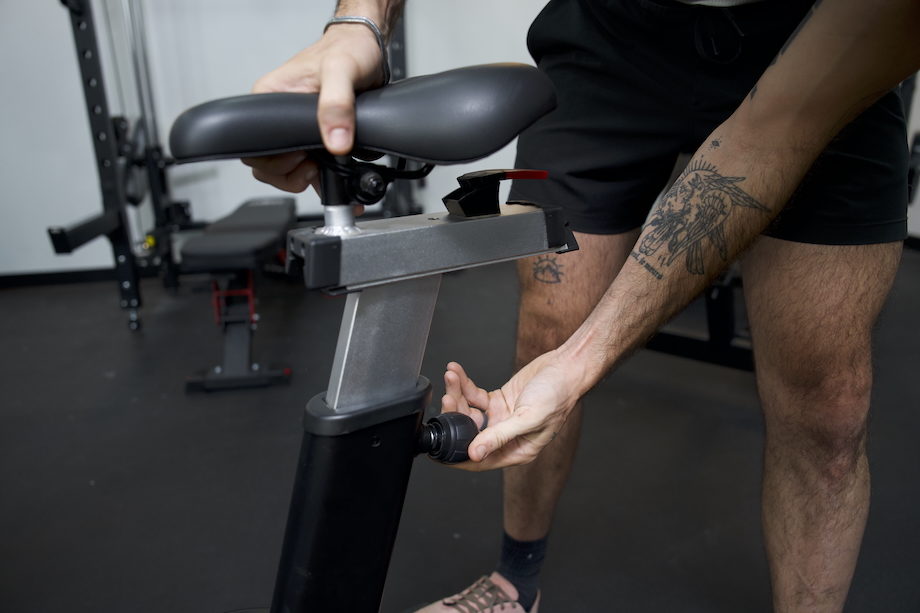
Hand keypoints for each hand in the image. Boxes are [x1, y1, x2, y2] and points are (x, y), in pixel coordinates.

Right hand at [241, 23, 384, 194]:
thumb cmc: (348, 49)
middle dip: (290, 174)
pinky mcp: (315, 137)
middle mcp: (278, 116)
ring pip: (288, 170)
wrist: (367, 48)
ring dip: (307, 178)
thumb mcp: (342, 71)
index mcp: (269, 97)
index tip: (301, 159)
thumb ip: (337, 105)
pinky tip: (337, 179)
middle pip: (267, 164)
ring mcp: (296, 129)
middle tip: (315, 166)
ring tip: (326, 168)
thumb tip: (335, 143)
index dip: (275, 163)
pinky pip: (310, 167)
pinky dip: (324, 178)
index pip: (253, 146)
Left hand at [439, 352, 586, 470]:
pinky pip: (474, 395)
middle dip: (456, 416)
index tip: (438, 451)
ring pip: (469, 412)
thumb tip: (475, 454)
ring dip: (458, 394)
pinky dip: (464, 384)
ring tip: (452, 377)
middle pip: (470, 433)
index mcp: (517, 450)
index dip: (458, 456)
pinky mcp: (498, 400)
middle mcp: (506, 437)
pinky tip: (456, 372)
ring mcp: (501, 418)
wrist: (566, 367)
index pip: (481, 460)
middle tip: (447, 399)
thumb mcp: (528, 418)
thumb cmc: (557, 396)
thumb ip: (499, 436)